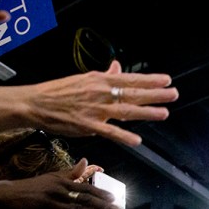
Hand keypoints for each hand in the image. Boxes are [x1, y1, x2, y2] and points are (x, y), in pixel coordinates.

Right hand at [0, 59, 178, 145]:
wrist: (35, 103)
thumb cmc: (59, 92)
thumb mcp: (84, 78)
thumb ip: (105, 76)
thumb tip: (118, 67)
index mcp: (100, 80)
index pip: (130, 79)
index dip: (150, 80)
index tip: (167, 80)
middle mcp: (100, 92)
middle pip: (133, 93)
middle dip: (155, 94)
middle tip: (173, 94)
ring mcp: (95, 109)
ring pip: (126, 111)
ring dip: (146, 112)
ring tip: (163, 113)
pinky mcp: (88, 125)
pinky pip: (109, 132)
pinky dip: (124, 136)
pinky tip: (137, 140)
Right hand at [0, 160, 120, 208]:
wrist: (9, 195)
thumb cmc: (34, 186)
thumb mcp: (52, 176)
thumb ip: (71, 172)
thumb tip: (86, 161)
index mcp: (62, 181)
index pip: (86, 188)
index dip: (101, 193)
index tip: (113, 198)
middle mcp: (59, 192)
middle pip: (85, 200)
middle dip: (103, 205)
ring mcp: (53, 205)